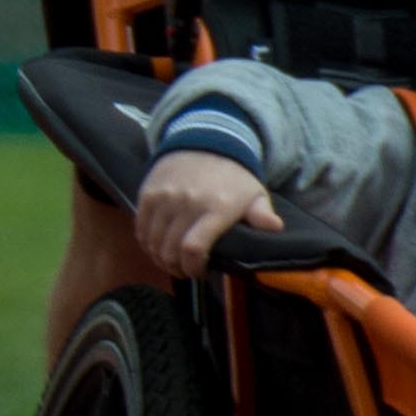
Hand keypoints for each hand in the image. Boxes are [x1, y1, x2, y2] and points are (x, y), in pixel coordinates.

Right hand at [133, 147, 277, 278]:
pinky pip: (141, 228)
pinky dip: (146, 243)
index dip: (191, 268)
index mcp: (216, 208)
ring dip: (159, 258)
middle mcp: (187, 203)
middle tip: (183, 271)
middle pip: (170, 249)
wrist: (205, 142)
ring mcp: (165, 197)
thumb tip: (275, 227)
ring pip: (153, 241)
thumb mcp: (255, 194)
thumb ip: (262, 214)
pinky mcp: (148, 193)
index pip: (193, 248)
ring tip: (169, 261)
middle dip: (176, 267)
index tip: (198, 273)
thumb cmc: (233, 177)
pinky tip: (156, 247)